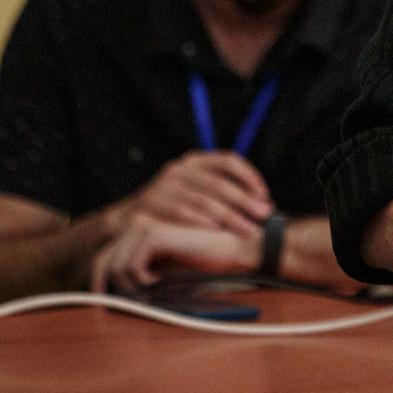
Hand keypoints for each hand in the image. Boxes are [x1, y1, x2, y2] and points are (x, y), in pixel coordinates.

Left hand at [89, 216, 259, 292]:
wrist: (232, 252)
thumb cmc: (201, 265)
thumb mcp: (161, 275)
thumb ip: (137, 278)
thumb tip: (109, 297)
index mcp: (136, 232)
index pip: (102, 259)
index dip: (98, 284)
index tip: (103, 306)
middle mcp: (135, 224)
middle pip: (102, 262)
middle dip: (109, 290)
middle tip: (125, 308)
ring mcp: (143, 226)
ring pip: (116, 268)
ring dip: (133, 290)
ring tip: (154, 294)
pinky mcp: (153, 233)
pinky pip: (131, 268)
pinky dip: (144, 284)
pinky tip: (161, 285)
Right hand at [130, 151, 273, 238]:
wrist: (126, 222)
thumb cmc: (172, 212)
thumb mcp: (195, 195)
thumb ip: (223, 196)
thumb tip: (267, 207)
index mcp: (195, 162)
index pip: (229, 161)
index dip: (250, 177)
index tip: (265, 197)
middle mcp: (180, 169)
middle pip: (219, 182)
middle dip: (244, 201)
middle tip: (262, 218)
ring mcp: (164, 185)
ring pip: (203, 198)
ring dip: (228, 216)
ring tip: (245, 230)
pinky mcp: (150, 202)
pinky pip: (179, 211)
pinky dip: (199, 221)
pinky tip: (214, 231)